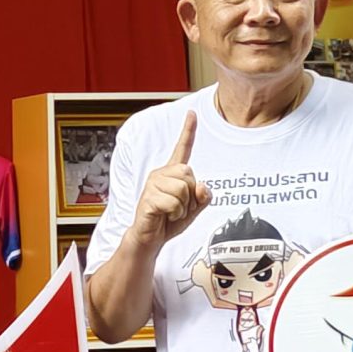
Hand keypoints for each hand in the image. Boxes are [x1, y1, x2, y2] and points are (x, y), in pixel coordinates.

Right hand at [135, 112, 211, 247]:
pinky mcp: (149, 198)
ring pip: (182, 189)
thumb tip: (202, 186)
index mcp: (172, 173)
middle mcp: (161, 174)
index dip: (188, 130)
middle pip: (189, 174)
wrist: (150, 238)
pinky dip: (175, 214)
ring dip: (183, 206)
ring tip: (171, 212)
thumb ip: (203, 197)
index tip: (192, 113)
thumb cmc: (169, 221)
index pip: (182, 148)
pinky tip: (165, 216)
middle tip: (179, 207)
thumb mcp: (194, 209)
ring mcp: (153, 185)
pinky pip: (174, 203)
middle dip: (191, 195)